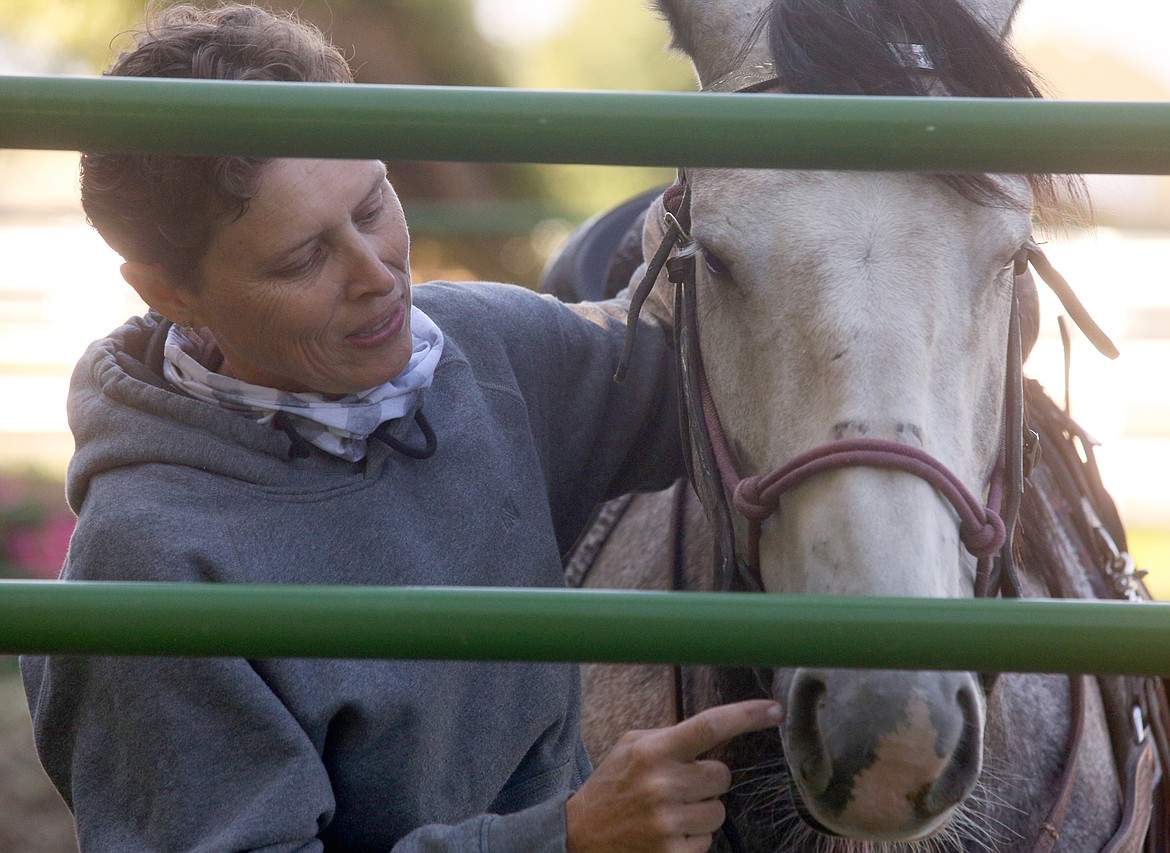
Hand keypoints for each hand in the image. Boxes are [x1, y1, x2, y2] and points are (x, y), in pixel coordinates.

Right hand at [566, 699, 783, 852]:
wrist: (578, 836)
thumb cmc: (612, 786)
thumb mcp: (631, 747)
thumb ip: (670, 737)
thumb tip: (717, 729)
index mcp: (654, 750)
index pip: (710, 726)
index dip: (747, 716)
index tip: (775, 711)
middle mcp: (664, 784)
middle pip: (722, 774)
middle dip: (706, 779)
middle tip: (677, 785)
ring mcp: (669, 822)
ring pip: (719, 810)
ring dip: (700, 811)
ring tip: (667, 812)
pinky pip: (708, 841)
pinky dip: (692, 838)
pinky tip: (665, 833)